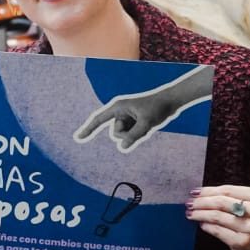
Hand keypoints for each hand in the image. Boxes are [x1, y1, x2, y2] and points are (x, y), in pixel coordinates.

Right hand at [75, 67, 212, 151]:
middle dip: (128, 135)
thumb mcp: (147, 124)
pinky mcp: (131, 122)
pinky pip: (130, 135)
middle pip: (115, 133)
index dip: (88, 129)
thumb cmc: (158, 108)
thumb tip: (122, 148)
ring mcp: (125, 118)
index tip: (77, 139)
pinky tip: (147, 124)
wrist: (171, 101)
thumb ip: (134, 136)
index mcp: (118, 106)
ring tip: (147, 123)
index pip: (98, 119)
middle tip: (144, 124)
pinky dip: (138, 134)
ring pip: (123, 136)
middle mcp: (119, 112)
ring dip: (135, 135)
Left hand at [187, 185, 249, 249]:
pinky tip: (201, 224)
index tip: (194, 192)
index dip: (208, 190)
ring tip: (191, 213)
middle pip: (222, 202)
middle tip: (189, 203)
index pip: (228, 190)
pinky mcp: (243, 242)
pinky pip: (217, 230)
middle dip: (201, 202)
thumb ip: (231, 197)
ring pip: (217, 216)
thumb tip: (199, 193)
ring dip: (200, 214)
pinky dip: (206, 226)